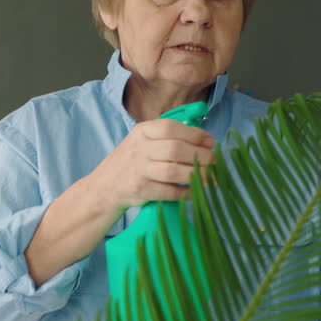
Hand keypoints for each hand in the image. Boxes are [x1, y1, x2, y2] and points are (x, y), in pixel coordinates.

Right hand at [90, 118, 217, 215]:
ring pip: (174, 172)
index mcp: (141, 132)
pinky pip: (170, 192)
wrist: (104, 187)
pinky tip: (197, 191)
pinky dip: (187, 192)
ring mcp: (139, 171)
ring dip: (198, 175)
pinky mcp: (142, 191)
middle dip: (201, 156)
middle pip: (176, 150)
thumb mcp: (142, 141)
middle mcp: (139, 149)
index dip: (195, 134)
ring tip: (213, 177)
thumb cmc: (131, 162)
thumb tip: (206, 140)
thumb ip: (168, 137)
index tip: (212, 142)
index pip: (171, 128)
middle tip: (216, 161)